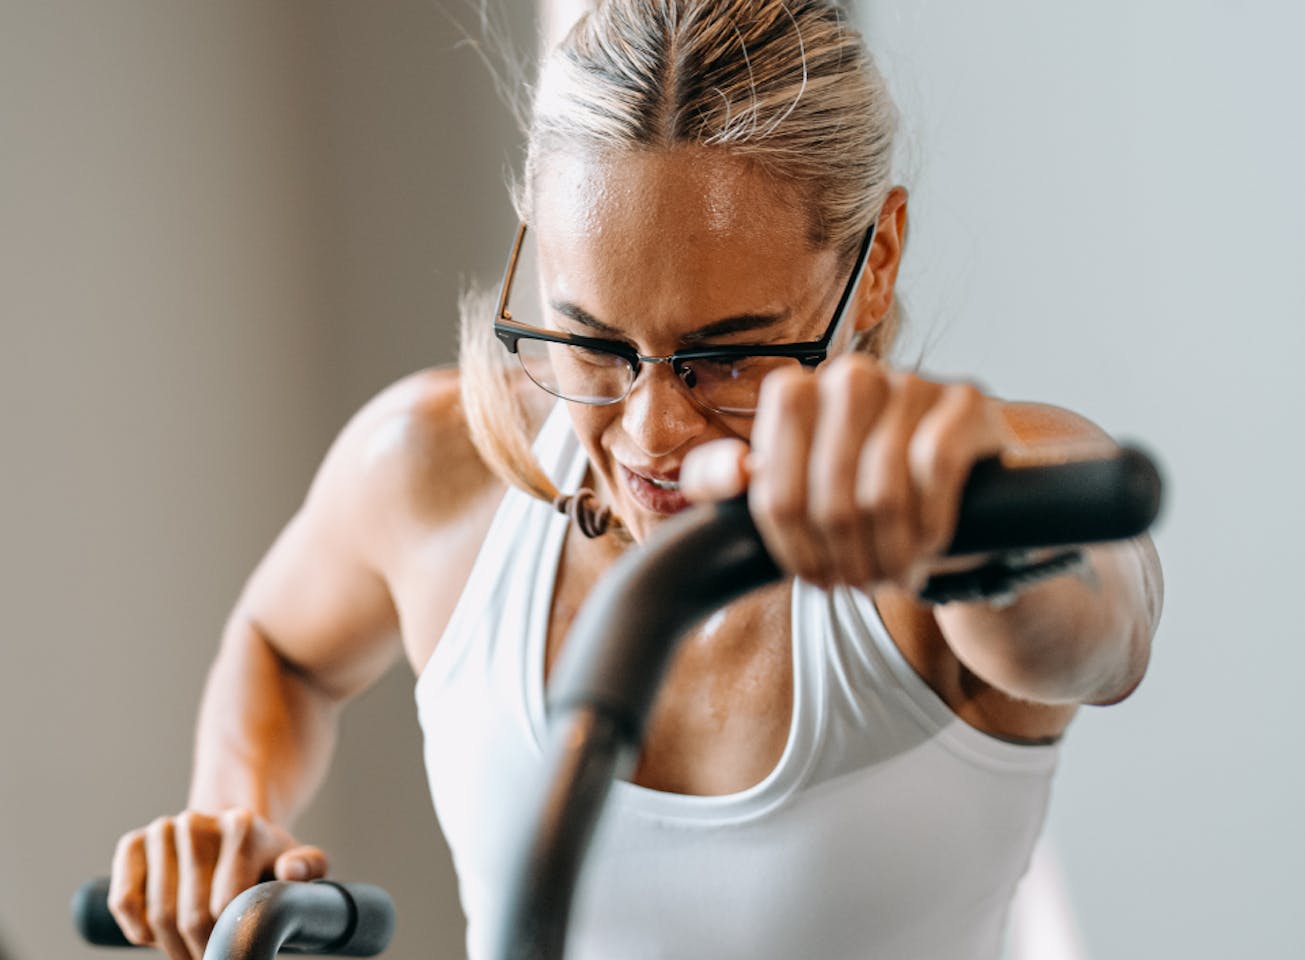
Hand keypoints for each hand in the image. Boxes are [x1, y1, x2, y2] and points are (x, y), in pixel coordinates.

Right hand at [108, 808, 327, 959]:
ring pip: (156, 914)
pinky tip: (158, 937)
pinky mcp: (133, 842)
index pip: (226, 907)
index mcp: (242, 827)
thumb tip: (290, 871)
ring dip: (171, 948)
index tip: (239, 959)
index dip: (229, 944)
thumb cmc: (266, 859)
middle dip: (201, 952)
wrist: (228, 831)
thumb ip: (309, 867)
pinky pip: (123, 901)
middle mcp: (197, 822)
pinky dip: (138, 931)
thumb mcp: (298, 860)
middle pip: (190, 916)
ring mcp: (162, 829)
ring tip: (190, 953)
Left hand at [681, 355, 1011, 591]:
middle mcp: (849, 376)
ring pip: (882, 491)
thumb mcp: (790, 489)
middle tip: (859, 584)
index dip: (792, 547)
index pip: (773, 488)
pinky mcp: (965, 401)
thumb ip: (724, 478)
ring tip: (891, 575)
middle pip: (829, 497)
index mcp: (794, 393)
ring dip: (888, 552)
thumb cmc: (861, 492)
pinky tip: (927, 548)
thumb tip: (732, 472)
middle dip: (844, 556)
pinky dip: (929, 525)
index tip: (812, 577)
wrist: (960, 491)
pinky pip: (935, 470)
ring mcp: (910, 383)